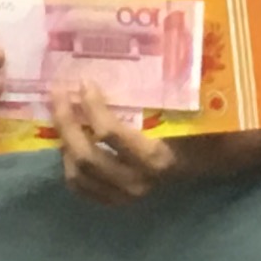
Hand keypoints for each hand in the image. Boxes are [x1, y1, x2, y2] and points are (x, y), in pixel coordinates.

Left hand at [50, 80, 195, 206]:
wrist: (202, 165)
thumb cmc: (196, 131)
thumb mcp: (184, 114)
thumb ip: (159, 97)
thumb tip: (132, 59)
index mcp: (155, 159)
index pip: (110, 134)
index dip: (92, 107)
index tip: (85, 83)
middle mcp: (135, 182)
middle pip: (86, 156)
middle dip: (66, 122)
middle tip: (58, 94)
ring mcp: (122, 196)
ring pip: (77, 173)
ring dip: (64, 141)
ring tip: (61, 113)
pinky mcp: (114, 201)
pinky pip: (79, 186)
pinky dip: (68, 162)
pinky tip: (68, 139)